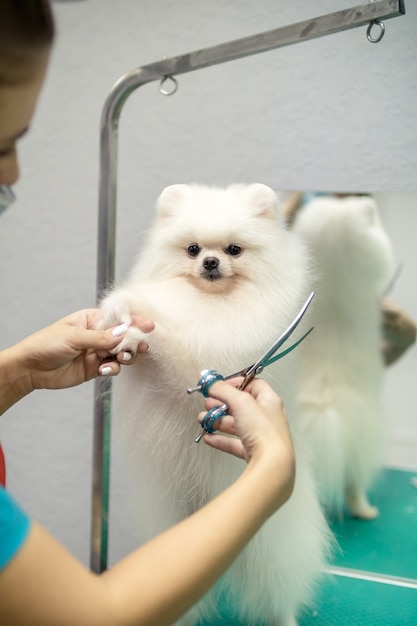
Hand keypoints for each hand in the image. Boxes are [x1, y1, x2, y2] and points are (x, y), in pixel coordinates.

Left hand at [11, 309, 153, 390]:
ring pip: (121, 353)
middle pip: (124, 337)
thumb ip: (100, 337)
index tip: (149, 326)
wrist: (31, 368)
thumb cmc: (47, 344)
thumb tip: (123, 333)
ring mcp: (97, 352)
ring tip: (120, 359)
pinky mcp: (95, 368)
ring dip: (125, 357)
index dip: (134, 322)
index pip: (118, 319)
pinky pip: (113, 368)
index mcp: (92, 319)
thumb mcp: (74, 338)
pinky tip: (103, 371)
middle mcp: (97, 334)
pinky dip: (113, 369)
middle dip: (133, 342)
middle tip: (140, 347)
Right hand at [198, 378, 294, 502]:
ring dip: (217, 421)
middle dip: (221, 404)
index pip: (253, 384)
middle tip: (208, 403)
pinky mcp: (253, 452)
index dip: (235, 383)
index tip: (219, 386)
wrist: (271, 465)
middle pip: (241, 405)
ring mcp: (260, 435)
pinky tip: (209, 437)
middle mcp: (267, 417)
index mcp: (269, 401)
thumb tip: (212, 383)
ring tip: (203, 419)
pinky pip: (233, 443)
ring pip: (235, 424)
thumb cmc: (265, 432)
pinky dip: (220, 439)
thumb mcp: (241, 402)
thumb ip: (224, 390)